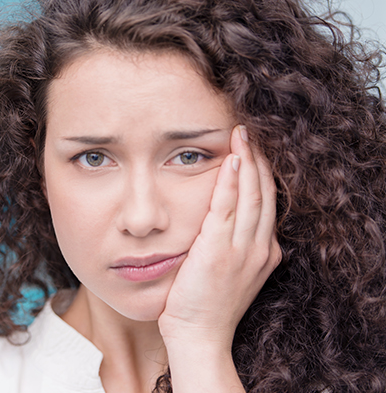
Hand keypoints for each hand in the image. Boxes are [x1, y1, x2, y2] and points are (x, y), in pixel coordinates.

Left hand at [158, 125, 280, 353]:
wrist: (199, 335)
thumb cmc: (209, 304)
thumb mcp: (232, 271)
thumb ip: (234, 244)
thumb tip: (224, 219)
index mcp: (265, 251)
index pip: (268, 202)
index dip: (263, 173)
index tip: (254, 150)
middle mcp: (260, 247)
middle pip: (264, 192)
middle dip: (259, 159)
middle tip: (250, 132)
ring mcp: (243, 249)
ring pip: (251, 194)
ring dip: (247, 161)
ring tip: (241, 135)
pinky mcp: (219, 249)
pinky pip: (227, 206)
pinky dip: (231, 181)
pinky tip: (231, 159)